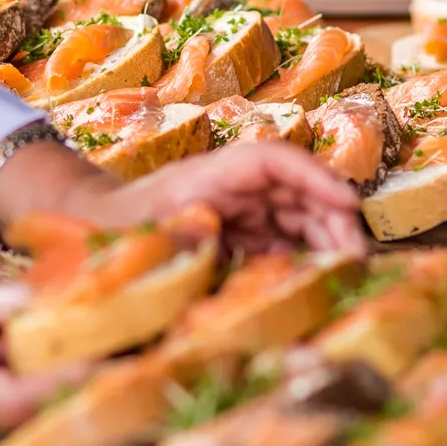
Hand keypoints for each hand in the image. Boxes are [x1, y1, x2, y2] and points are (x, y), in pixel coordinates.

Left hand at [0, 138, 367, 257]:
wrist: (91, 233)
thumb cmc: (114, 232)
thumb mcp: (146, 240)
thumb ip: (184, 244)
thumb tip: (219, 255)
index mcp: (209, 176)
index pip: (273, 161)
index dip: (316, 178)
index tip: (348, 203)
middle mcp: (229, 187)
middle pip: (297, 191)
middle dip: (332, 219)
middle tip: (356, 261)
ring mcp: (236, 208)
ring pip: (297, 216)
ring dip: (324, 242)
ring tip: (344, 276)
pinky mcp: (238, 233)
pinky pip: (281, 241)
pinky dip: (302, 259)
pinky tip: (315, 284)